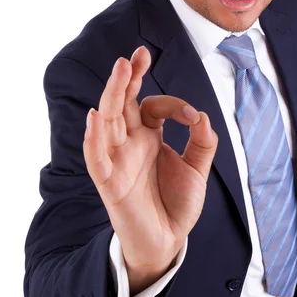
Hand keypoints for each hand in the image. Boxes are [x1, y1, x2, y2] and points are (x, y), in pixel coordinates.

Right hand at [83, 45, 217, 281]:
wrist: (167, 241)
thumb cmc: (177, 205)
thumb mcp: (197, 170)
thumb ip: (202, 143)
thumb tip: (202, 116)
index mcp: (149, 137)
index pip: (153, 106)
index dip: (174, 104)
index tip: (192, 116)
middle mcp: (130, 143)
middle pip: (123, 104)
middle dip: (129, 78)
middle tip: (135, 54)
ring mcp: (117, 160)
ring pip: (108, 121)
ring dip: (112, 95)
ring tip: (120, 69)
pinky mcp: (109, 182)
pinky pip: (97, 158)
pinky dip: (93, 138)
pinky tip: (95, 116)